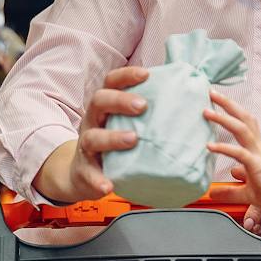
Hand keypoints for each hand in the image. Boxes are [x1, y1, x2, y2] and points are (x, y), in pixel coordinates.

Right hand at [36, 65, 149, 201]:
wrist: (80, 175)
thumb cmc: (111, 145)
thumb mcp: (122, 124)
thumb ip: (143, 113)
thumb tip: (179, 97)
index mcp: (103, 108)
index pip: (111, 83)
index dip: (126, 76)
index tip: (146, 74)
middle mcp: (92, 122)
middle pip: (99, 101)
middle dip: (120, 100)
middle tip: (142, 105)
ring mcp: (85, 147)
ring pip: (93, 137)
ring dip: (112, 137)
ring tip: (132, 139)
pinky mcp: (83, 171)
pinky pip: (89, 175)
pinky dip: (98, 180)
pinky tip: (109, 186)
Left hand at [204, 91, 260, 234]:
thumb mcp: (247, 193)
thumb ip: (230, 191)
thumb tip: (212, 192)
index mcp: (256, 151)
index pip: (245, 124)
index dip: (232, 111)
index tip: (218, 103)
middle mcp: (258, 148)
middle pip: (243, 118)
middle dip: (228, 104)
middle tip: (212, 92)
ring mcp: (258, 156)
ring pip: (241, 129)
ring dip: (223, 118)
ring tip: (207, 111)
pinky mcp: (258, 166)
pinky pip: (240, 153)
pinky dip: (224, 148)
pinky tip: (210, 146)